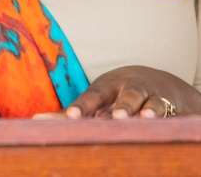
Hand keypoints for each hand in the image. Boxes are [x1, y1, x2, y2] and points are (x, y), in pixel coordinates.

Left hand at [32, 66, 200, 119]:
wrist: (154, 80)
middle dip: (119, 106)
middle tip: (114, 117)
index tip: (71, 116)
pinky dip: (163, 114)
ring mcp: (146, 95)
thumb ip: (66, 114)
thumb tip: (34, 121)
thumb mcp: (93, 101)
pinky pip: (166, 109)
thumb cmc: (112, 96)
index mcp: (103, 89)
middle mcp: (125, 89)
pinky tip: (161, 121)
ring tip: (141, 116)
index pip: (91, 99)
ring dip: (144, 109)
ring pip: (146, 101)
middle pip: (122, 96)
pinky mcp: (165, 103)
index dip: (82, 108)